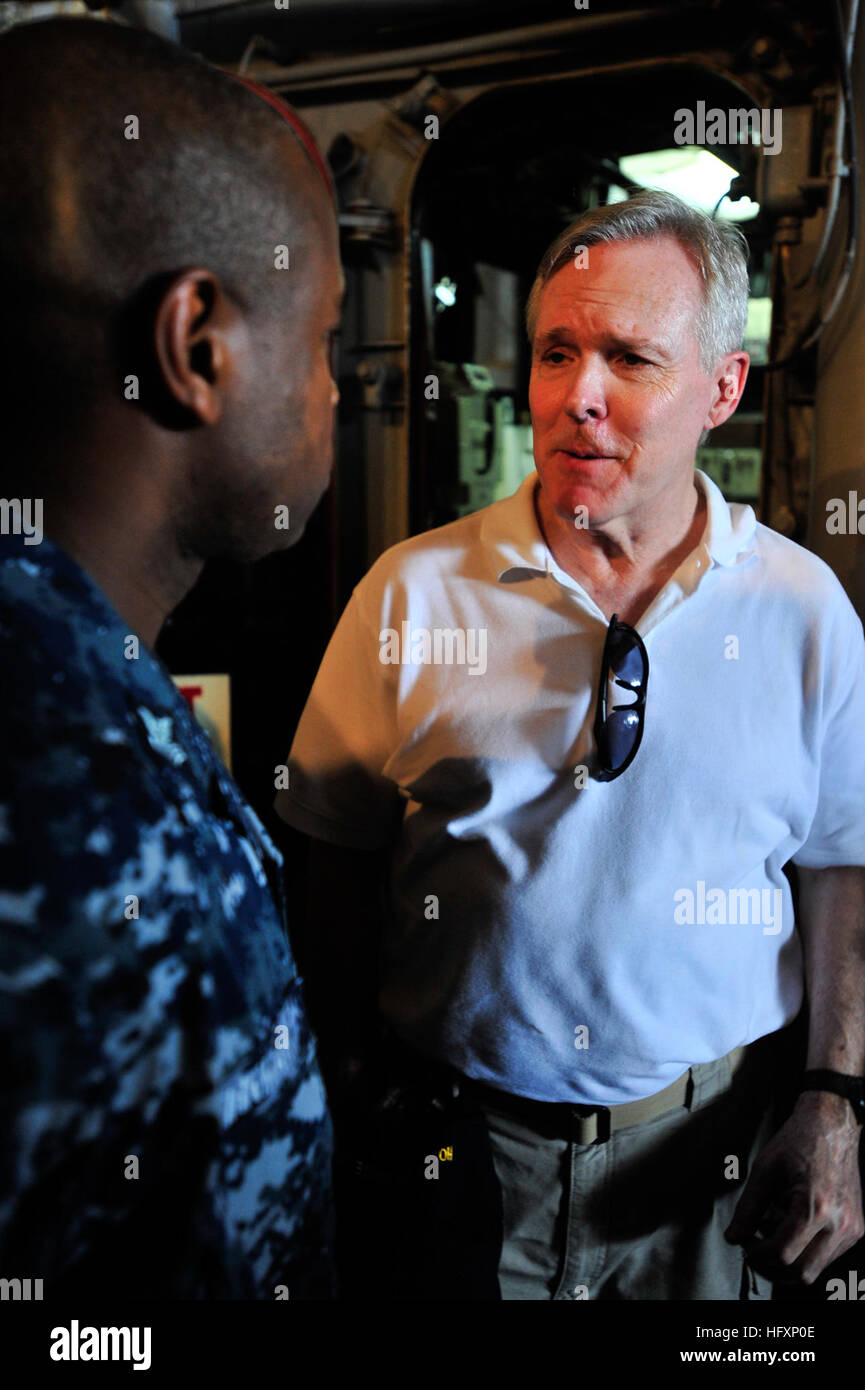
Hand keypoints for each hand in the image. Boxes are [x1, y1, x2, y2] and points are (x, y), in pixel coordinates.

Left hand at [724, 1090, 863, 1284]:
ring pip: (816, 1269)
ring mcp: (852, 1228)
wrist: (833, 1124)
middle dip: (772, 1266)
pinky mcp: (856, 1228)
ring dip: (789, 1260)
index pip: (783, 1253)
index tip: (745, 1243)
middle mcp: (839, 1223)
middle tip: (754, 1248)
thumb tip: (733, 1236)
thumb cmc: (800, 1141)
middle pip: (802, 1272)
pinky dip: (805, 1251)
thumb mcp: (765, 1171)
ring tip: (772, 1231)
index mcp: (816, 1206)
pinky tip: (790, 1227)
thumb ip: (748, 1208)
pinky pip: (828, 1255)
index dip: (757, 1254)